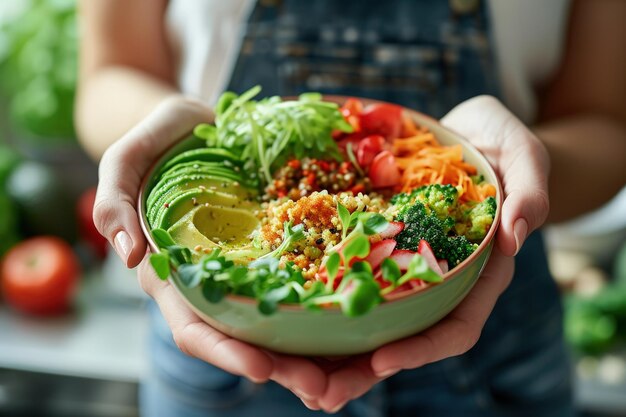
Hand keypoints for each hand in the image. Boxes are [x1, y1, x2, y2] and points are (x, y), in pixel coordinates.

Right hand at [93, 96, 328, 396]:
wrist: (196, 125)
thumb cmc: (158, 143)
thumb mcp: (125, 161)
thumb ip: (114, 200)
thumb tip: (129, 255)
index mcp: (174, 275)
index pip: (194, 326)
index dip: (224, 351)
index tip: (261, 368)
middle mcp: (214, 282)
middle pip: (246, 337)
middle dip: (281, 368)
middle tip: (323, 389)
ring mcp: (249, 267)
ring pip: (279, 321)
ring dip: (312, 351)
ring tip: (353, 372)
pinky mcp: (275, 247)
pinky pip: (302, 280)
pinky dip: (325, 306)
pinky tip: (357, 316)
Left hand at [298, 95, 550, 412]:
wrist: (468, 131)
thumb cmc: (501, 144)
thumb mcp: (524, 156)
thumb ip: (529, 193)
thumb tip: (516, 237)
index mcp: (478, 273)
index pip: (457, 327)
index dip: (423, 348)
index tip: (382, 359)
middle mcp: (439, 279)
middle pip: (404, 337)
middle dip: (364, 369)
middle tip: (319, 393)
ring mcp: (405, 265)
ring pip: (371, 318)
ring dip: (334, 350)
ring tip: (287, 371)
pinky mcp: (379, 245)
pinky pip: (350, 276)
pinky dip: (322, 297)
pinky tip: (288, 306)